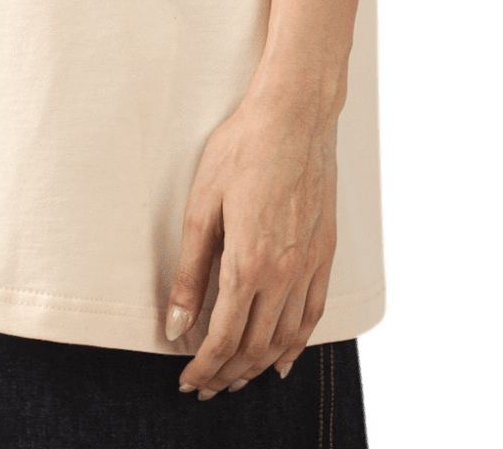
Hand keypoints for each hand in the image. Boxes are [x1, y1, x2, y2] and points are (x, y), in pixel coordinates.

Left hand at [167, 90, 336, 397]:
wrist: (295, 115)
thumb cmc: (242, 150)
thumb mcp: (202, 207)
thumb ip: (189, 272)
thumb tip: (176, 325)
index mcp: (248, 262)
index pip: (225, 338)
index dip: (205, 366)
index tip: (188, 380)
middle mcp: (284, 273)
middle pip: (256, 346)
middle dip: (228, 374)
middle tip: (206, 387)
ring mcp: (310, 265)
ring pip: (286, 337)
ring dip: (259, 366)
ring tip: (237, 379)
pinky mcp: (325, 252)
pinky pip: (313, 314)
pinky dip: (297, 344)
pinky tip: (283, 357)